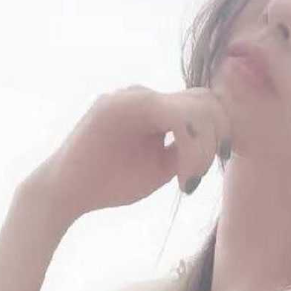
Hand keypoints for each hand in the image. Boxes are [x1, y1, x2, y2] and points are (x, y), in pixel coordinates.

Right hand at [19, 85, 232, 224]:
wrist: (68, 194)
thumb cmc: (112, 183)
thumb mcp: (162, 167)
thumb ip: (187, 149)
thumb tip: (218, 140)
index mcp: (157, 108)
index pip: (204, 103)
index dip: (222, 128)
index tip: (222, 160)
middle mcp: (146, 96)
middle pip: (205, 99)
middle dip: (217, 137)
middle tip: (200, 175)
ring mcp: (131, 97)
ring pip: (192, 105)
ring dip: (202, 145)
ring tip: (189, 180)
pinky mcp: (117, 105)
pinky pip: (170, 113)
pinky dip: (188, 145)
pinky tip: (181, 175)